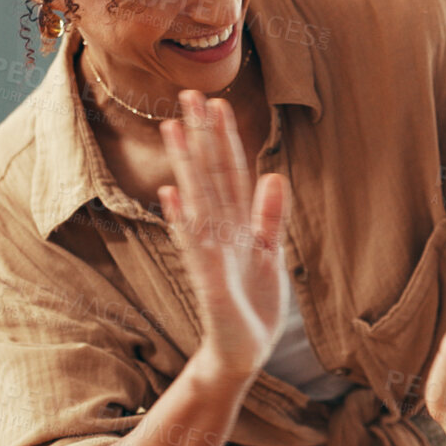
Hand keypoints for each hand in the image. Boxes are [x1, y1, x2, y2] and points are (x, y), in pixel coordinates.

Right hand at [157, 90, 291, 384]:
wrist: (245, 351)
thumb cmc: (254, 304)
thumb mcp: (270, 254)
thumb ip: (270, 217)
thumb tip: (273, 175)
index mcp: (237, 225)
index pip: (230, 173)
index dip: (226, 139)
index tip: (218, 103)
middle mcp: (220, 232)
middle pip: (210, 175)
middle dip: (202, 136)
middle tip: (189, 94)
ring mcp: (211, 253)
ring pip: (198, 199)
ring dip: (186, 165)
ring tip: (173, 128)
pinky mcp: (209, 279)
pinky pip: (195, 245)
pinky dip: (184, 221)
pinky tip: (172, 195)